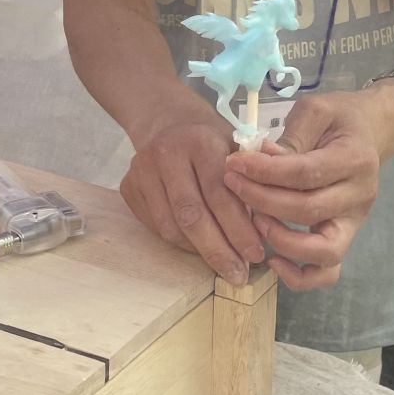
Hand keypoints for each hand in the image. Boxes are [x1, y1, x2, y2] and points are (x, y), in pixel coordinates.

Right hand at [121, 102, 263, 285]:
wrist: (166, 120)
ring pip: (171, 226)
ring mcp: (142, 170)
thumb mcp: (237, 148)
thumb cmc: (211, 140)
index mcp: (200, 141)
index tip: (256, 255)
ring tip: (222, 264)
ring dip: (199, 251)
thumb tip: (265, 229)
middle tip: (238, 274)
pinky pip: (156, 226)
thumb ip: (251, 181)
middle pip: (192, 215)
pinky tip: (199, 248)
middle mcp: (166, 154)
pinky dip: (180, 243)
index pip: (220, 194)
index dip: (239, 229)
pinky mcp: (128, 186)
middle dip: (218, 250)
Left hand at [221, 85, 393, 291]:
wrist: (372, 131)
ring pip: (324, 251)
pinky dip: (300, 276)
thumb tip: (259, 159)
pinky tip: (272, 259)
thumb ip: (291, 137)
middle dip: (262, 200)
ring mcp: (355, 222)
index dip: (265, 172)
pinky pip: (328, 272)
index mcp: (355, 159)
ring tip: (255, 221)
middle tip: (233, 184)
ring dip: (283, 241)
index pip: (306, 173)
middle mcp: (360, 196)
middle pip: (308, 210)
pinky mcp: (346, 238)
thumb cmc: (339, 119)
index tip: (234, 163)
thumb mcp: (315, 111)